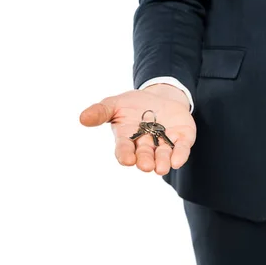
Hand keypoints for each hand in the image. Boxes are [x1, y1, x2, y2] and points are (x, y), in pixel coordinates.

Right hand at [79, 84, 195, 174]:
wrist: (160, 96)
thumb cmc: (133, 104)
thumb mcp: (114, 104)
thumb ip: (100, 112)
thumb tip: (82, 118)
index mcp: (128, 139)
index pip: (124, 150)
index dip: (125, 155)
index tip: (127, 160)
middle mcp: (145, 145)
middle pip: (145, 155)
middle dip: (145, 161)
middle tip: (146, 166)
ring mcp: (164, 143)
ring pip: (163, 155)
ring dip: (162, 162)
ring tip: (161, 168)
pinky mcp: (182, 138)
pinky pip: (181, 148)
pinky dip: (180, 154)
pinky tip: (178, 161)